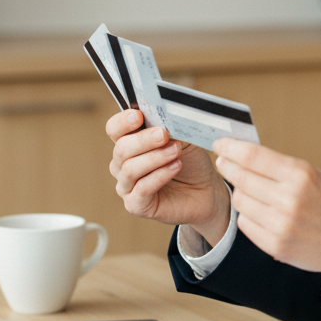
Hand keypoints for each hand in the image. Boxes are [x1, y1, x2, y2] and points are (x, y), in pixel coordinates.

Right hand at [106, 110, 230, 245]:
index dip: (123, 122)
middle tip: (164, 134)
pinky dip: (160, 175)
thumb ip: (169, 127)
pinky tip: (175, 166)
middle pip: (121, 149)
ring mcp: (127, 186)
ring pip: (130, 169)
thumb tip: (160, 115)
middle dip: (144, 140)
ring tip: (176, 151)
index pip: (114, 130)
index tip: (139, 116)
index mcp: (129, 144)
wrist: (206, 191)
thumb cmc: (191, 163)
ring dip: (155, 157)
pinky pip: (142, 189)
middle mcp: (122, 165)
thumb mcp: (182, 138)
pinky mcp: (136, 205)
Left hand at [213, 138, 320, 275]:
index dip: (231, 148)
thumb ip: (280, 166)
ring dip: (240, 193)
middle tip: (224, 163)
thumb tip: (244, 155)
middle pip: (241, 178)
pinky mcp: (276, 245)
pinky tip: (259, 212)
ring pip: (240, 201)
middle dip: (228, 167)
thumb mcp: (313, 174)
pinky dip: (248, 215)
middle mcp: (289, 198)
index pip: (253, 156)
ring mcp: (281, 224)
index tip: (220, 144)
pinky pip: (246, 224)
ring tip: (250, 191)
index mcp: (300, 174)